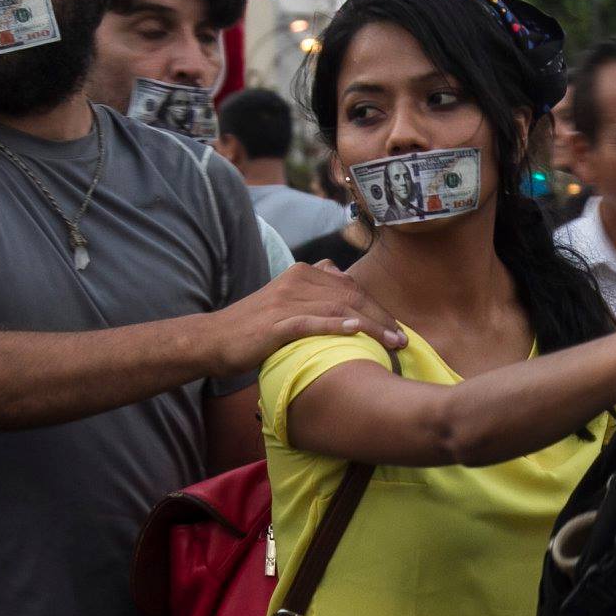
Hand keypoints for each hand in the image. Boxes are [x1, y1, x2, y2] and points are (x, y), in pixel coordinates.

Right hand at [206, 262, 407, 377]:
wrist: (214, 339)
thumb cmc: (254, 326)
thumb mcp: (286, 300)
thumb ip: (314, 291)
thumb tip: (342, 285)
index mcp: (302, 273)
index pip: (351, 287)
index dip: (378, 306)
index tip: (397, 327)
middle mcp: (297, 281)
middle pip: (351, 295)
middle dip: (381, 317)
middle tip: (402, 339)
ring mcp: (286, 302)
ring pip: (338, 308)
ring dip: (371, 325)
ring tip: (392, 342)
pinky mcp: (275, 324)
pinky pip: (311, 322)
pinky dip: (336, 325)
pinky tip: (356, 330)